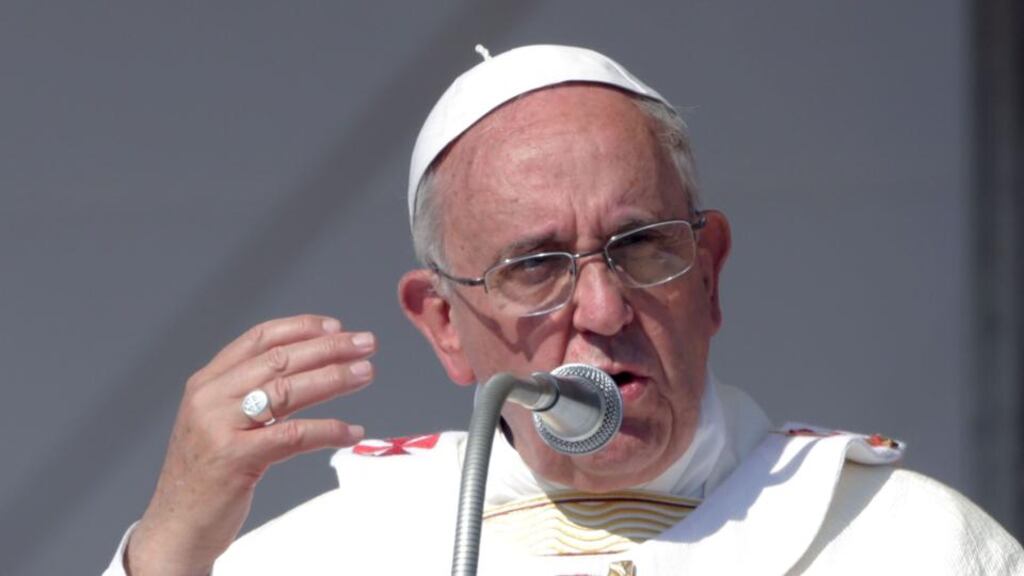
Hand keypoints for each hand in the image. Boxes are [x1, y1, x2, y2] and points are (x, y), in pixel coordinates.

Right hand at [125, 315, 373, 574]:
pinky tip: (352, 431)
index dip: (301, 328)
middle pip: (279, 360)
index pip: (259, 340)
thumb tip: (307, 366)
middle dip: (328, 349)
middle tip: (366, 343)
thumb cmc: (206, 473)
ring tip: (366, 373)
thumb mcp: (218, 421)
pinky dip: (328, 430)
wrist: (175, 525)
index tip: (337, 327)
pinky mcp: (234, 459)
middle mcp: (210, 397)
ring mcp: (220, 427)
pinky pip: (293, 435)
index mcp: (207, 382)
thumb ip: (248, 392)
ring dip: (334, 379)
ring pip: (288, 391)